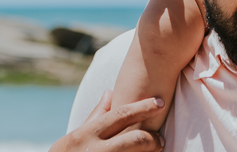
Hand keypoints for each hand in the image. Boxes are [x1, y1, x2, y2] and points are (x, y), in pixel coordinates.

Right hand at [49, 90, 164, 151]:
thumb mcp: (76, 137)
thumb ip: (95, 115)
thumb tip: (110, 91)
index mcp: (86, 135)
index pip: (120, 116)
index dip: (143, 107)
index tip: (159, 102)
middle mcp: (94, 151)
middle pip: (134, 140)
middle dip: (152, 139)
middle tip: (161, 140)